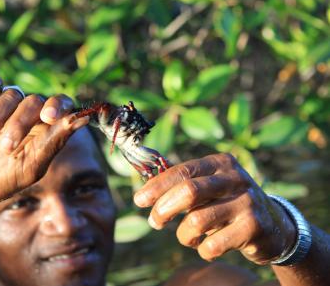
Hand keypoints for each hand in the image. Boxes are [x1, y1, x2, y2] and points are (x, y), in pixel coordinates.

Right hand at [0, 74, 87, 219]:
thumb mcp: (29, 166)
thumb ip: (54, 142)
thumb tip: (83, 119)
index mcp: (46, 129)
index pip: (62, 105)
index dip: (58, 106)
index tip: (48, 117)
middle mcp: (29, 113)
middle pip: (35, 101)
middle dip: (20, 123)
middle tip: (4, 148)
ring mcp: (5, 104)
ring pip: (12, 94)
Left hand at [134, 153, 296, 264]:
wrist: (274, 225)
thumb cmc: (228, 203)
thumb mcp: (211, 186)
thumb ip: (183, 184)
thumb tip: (144, 191)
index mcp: (220, 163)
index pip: (182, 171)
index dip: (157, 186)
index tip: (139, 200)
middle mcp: (235, 178)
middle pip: (189, 192)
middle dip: (164, 209)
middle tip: (154, 222)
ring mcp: (247, 202)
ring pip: (197, 221)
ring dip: (184, 235)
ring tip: (187, 237)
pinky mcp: (254, 228)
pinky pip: (213, 245)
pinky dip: (202, 250)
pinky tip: (207, 247)